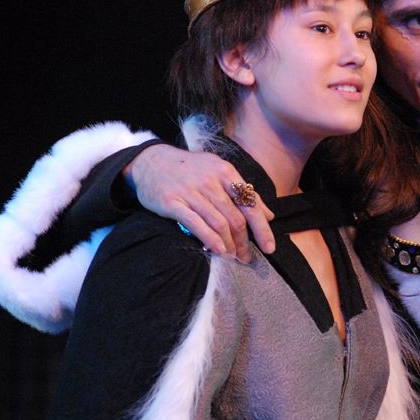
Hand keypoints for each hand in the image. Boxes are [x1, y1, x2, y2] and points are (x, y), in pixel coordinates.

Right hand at [124, 144, 274, 259]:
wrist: (151, 161)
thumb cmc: (189, 169)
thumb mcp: (218, 171)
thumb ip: (243, 192)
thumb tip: (268, 214)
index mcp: (225, 172)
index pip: (250, 203)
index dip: (262, 228)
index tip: (269, 246)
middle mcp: (210, 181)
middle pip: (236, 218)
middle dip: (245, 242)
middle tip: (247, 258)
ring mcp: (191, 192)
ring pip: (219, 224)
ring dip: (230, 245)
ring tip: (233, 257)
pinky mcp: (173, 203)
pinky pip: (197, 225)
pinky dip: (211, 240)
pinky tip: (219, 251)